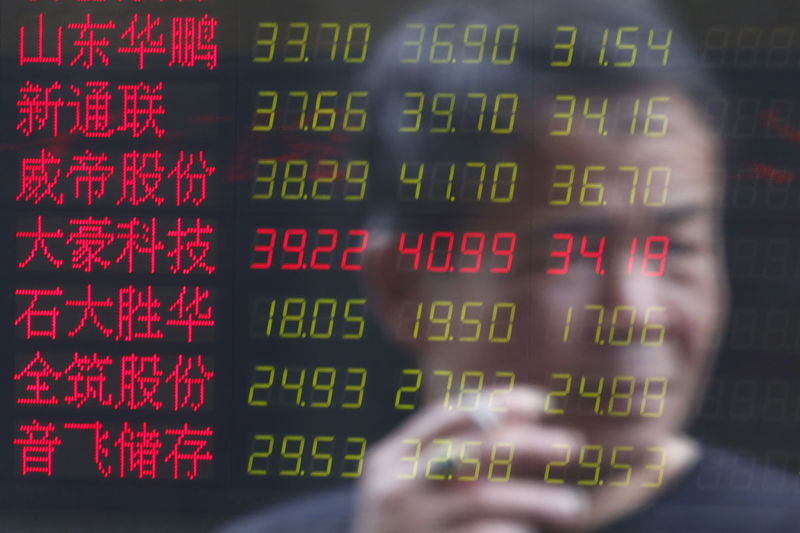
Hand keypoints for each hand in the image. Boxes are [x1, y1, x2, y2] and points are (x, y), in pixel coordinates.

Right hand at [351, 388, 588, 532]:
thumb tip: (528, 416)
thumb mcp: (408, 483)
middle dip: (527, 444)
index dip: (497, 403)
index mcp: (389, 458)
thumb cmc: (399, 524)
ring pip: (482, 499)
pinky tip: (532, 531)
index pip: (447, 415)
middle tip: (573, 445)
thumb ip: (451, 452)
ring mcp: (409, 526)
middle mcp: (394, 487)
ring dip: (535, 498)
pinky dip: (511, 531)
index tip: (541, 402)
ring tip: (574, 505)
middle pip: (470, 452)